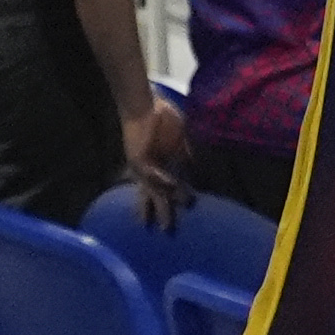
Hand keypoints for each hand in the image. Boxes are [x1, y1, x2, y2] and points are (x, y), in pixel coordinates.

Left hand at [124, 100, 192, 228]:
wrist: (142, 104)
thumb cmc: (160, 116)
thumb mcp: (179, 138)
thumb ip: (185, 154)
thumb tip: (196, 168)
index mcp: (158, 165)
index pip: (164, 188)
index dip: (171, 201)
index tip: (183, 212)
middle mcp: (148, 169)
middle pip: (155, 195)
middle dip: (162, 212)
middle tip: (167, 230)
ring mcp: (142, 166)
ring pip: (151, 190)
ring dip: (161, 203)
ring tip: (167, 218)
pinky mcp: (138, 158)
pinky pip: (150, 173)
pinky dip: (160, 179)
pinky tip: (171, 185)